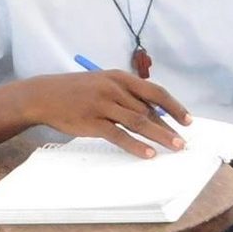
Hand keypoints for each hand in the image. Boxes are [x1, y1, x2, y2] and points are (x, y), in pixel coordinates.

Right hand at [8, 71, 191, 157]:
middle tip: (183, 141)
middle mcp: (114, 89)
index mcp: (120, 77)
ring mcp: (103, 105)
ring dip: (160, 136)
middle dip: (169, 127)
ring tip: (175, 147)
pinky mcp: (92, 122)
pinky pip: (119, 135)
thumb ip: (127, 95)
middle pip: (149, 110)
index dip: (174, 106)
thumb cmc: (77, 91)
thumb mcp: (104, 83)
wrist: (43, 95)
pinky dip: (136, 145)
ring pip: (139, 121)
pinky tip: (148, 154)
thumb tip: (154, 113)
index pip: (155, 91)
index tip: (188, 120)